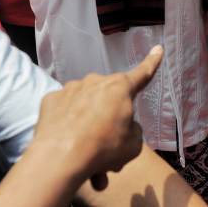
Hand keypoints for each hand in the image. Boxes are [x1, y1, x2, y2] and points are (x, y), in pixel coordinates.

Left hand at [31, 45, 162, 190]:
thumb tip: (121, 126)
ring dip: (88, 125)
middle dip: (109, 119)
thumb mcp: (133, 144)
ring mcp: (70, 89)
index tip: (157, 48)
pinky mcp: (50, 100)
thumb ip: (132, 129)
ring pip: (86, 106)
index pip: (141, 74)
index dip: (152, 63)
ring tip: (86, 155)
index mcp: (120, 87)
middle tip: (107, 146)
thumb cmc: (104, 147)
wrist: (60, 158)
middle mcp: (95, 81)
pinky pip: (65, 110)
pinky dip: (68, 124)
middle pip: (108, 100)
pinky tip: (67, 142)